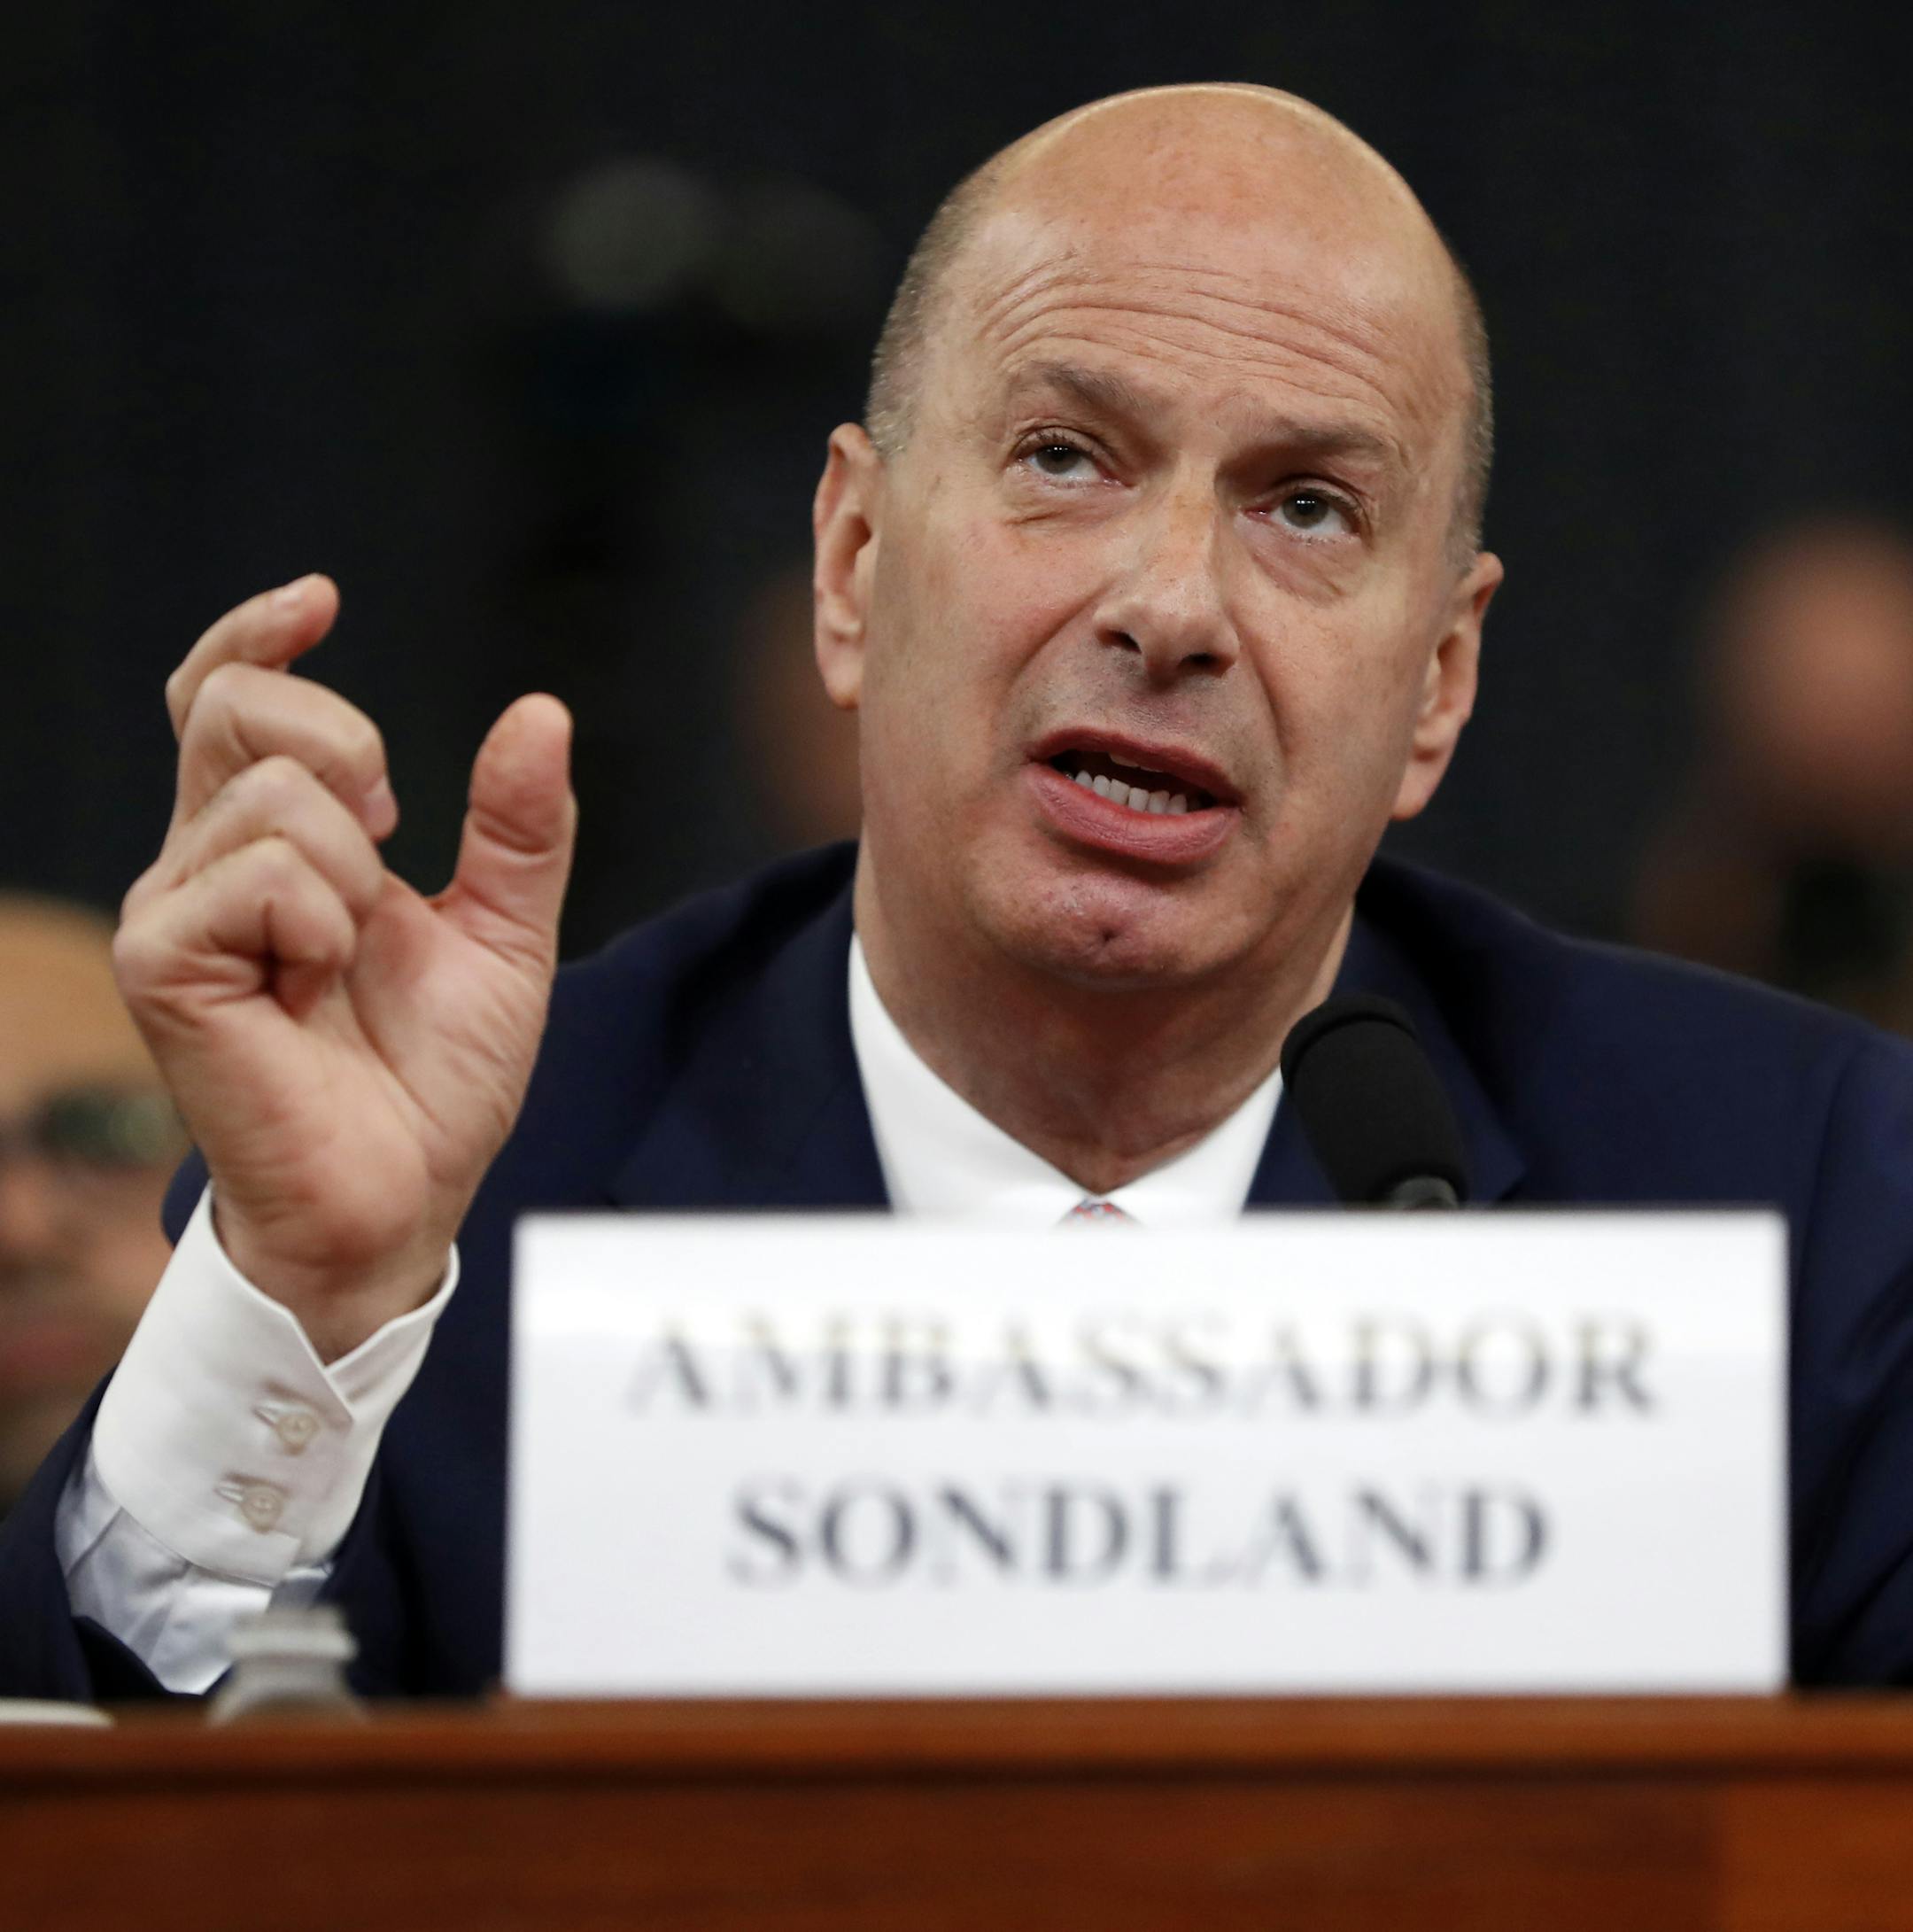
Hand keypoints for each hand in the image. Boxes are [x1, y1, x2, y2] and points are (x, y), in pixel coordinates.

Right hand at [114, 576, 575, 1359]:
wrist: (405, 1191)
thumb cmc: (435, 1078)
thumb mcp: (505, 935)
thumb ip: (519, 829)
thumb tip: (540, 712)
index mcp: (276, 845)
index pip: (228, 701)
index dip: (258, 637)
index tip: (322, 600)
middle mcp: (208, 862)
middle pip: (237, 706)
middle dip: (346, 748)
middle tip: (390, 841)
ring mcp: (177, 910)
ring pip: (272, 792)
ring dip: (357, 874)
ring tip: (349, 961)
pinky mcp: (164, 964)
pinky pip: (258, 875)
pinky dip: (320, 924)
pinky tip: (314, 989)